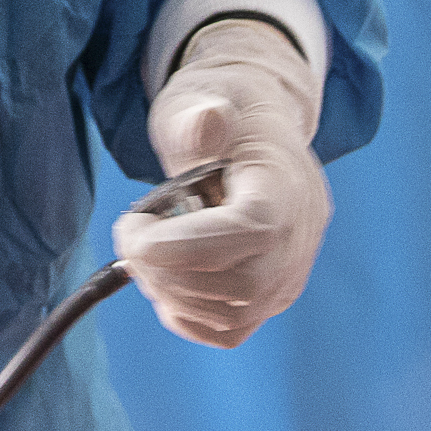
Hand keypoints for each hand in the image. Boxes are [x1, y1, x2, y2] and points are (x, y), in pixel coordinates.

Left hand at [110, 19, 327, 346]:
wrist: (252, 138)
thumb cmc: (222, 119)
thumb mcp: (202, 99)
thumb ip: (198, 115)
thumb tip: (208, 120)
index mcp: (287, 183)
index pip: (255, 230)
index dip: (186, 244)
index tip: (133, 229)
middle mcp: (300, 238)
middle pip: (242, 284)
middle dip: (167, 270)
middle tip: (130, 236)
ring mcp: (289, 275)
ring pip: (231, 314)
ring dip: (169, 291)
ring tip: (146, 250)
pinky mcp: (271, 300)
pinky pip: (228, 331)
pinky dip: (184, 313)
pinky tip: (166, 274)